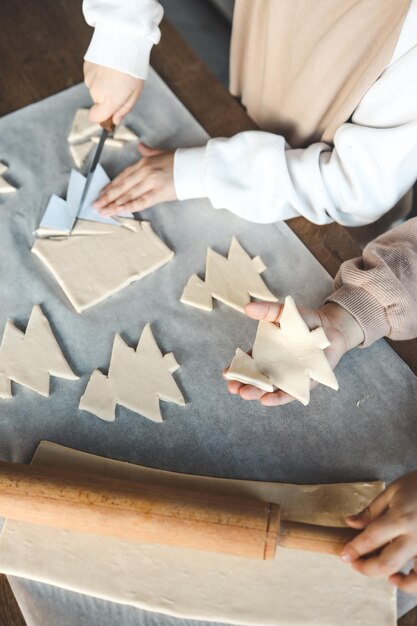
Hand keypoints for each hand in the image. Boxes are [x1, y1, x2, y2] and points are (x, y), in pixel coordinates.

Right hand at [84, 61, 143, 124]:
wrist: (123, 41)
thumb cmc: (133, 68)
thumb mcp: (134, 93)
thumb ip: (123, 109)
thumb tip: (114, 121)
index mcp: (109, 101)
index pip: (94, 117)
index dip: (101, 116)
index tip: (109, 112)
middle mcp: (96, 92)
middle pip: (98, 101)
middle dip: (107, 96)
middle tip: (120, 83)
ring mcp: (89, 79)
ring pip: (94, 88)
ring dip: (103, 83)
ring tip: (115, 72)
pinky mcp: (86, 68)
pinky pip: (91, 76)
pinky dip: (99, 73)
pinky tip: (107, 65)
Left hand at [93, 143, 176, 214]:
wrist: (196, 167)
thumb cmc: (180, 161)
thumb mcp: (162, 153)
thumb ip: (149, 152)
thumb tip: (141, 146)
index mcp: (144, 163)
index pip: (122, 176)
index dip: (110, 186)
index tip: (101, 193)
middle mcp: (144, 172)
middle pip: (122, 186)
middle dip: (107, 197)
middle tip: (96, 204)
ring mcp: (151, 182)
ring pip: (128, 194)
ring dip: (114, 204)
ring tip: (103, 211)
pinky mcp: (159, 192)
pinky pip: (141, 201)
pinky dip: (129, 206)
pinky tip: (119, 210)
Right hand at [223, 301, 363, 405]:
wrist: (330, 327)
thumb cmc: (304, 321)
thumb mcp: (283, 313)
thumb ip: (267, 310)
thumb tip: (247, 307)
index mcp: (266, 353)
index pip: (248, 364)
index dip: (236, 369)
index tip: (226, 373)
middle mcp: (275, 367)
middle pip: (256, 379)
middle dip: (243, 384)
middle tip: (233, 387)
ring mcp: (289, 376)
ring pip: (269, 389)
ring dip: (256, 393)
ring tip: (245, 393)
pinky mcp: (304, 383)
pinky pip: (290, 393)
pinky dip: (278, 398)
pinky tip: (266, 400)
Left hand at [341, 471, 416, 591]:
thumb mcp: (392, 491)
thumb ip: (372, 511)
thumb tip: (350, 523)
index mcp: (400, 518)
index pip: (371, 538)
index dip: (354, 549)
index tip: (344, 555)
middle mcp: (415, 538)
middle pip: (386, 563)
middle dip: (365, 567)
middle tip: (354, 563)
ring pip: (411, 579)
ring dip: (390, 578)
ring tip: (376, 569)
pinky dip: (411, 583)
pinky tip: (399, 576)